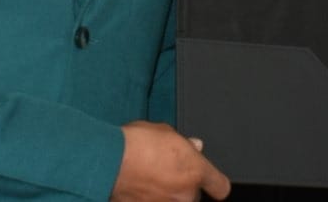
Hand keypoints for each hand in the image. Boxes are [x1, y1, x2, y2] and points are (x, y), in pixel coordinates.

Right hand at [112, 120, 230, 200]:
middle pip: (193, 195)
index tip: (209, 180)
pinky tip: (139, 187)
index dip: (214, 183)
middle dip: (182, 185)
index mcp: (195, 171)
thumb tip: (195, 146)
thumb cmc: (135, 144)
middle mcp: (185, 195)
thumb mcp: (165, 132)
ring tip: (148, 178)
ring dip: (166, 194)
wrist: (108, 162)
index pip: (220, 187)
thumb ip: (184, 143)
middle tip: (164, 170)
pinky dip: (149, 198)